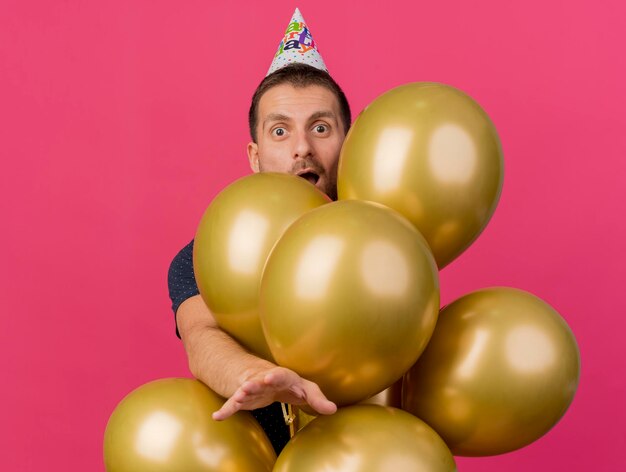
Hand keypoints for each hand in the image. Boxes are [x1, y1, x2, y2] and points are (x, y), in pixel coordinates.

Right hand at [212, 366, 336, 419]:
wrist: (265, 376)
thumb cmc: (289, 383)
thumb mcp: (305, 389)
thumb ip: (317, 399)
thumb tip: (333, 410)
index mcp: (282, 376)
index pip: (282, 375)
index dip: (277, 376)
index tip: (271, 377)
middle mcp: (265, 379)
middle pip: (260, 381)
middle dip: (256, 383)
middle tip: (252, 386)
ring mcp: (252, 388)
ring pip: (245, 390)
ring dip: (241, 394)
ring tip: (236, 399)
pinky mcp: (243, 398)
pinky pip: (232, 404)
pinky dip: (226, 410)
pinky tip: (217, 416)